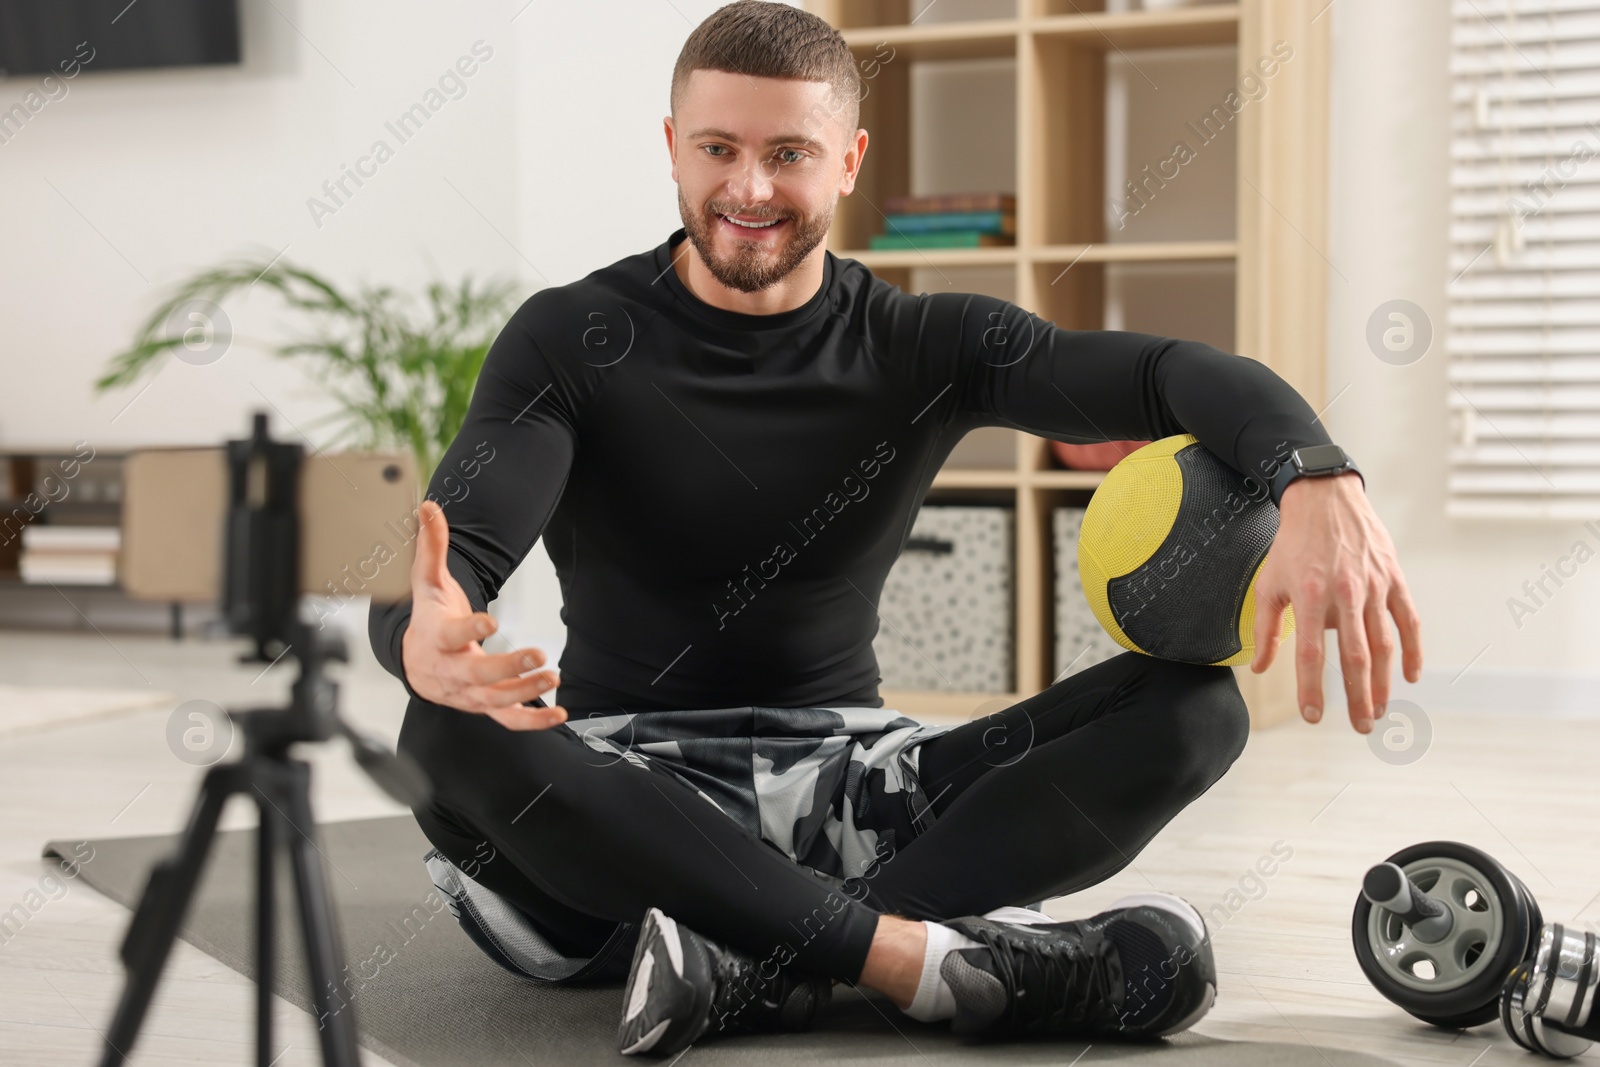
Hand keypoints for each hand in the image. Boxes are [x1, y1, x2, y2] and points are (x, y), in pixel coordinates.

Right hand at [400, 499, 567, 730]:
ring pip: (495, 699)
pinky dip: (532, 721)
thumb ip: (431, 547)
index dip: (468, 629)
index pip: (449, 635)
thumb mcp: (426, 583)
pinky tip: (559, 713)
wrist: (416, 663)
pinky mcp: (485, 707)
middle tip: (538, 653)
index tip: (489, 619)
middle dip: (507, 668)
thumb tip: (429, 508)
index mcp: (436, 638)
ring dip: (526, 692)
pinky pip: (507, 720)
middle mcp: (451, 671)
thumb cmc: (427, 620)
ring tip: (554, 676)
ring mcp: (468, 693)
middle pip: (477, 674)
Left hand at [1249, 473, 1421, 732]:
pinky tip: (1410, 675)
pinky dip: (1412, 650)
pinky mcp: (1393, 579)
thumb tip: (1259, 668)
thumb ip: (1265, 629)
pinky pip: (1408, 621)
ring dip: (1384, 681)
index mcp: (1309, 597)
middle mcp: (1344, 594)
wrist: (1325, 499)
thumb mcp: (1269, 583)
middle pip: (1354, 657)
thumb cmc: (1292, 544)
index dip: (1311, 689)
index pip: (1309, 654)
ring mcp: (1373, 587)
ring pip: (1384, 644)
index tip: (1313, 716)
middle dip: (1357, 696)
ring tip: (1379, 709)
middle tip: (1362, 726)